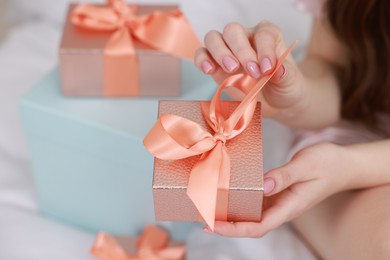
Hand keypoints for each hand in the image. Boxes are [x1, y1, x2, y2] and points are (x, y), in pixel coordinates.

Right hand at [194, 21, 305, 116]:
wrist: (275, 102)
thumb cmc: (283, 85)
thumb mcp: (290, 81)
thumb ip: (284, 73)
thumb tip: (277, 70)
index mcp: (267, 35)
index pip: (263, 34)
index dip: (264, 49)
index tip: (268, 68)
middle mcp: (245, 37)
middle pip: (233, 30)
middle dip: (240, 50)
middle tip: (251, 71)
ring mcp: (227, 50)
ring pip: (214, 38)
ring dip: (220, 52)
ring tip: (231, 69)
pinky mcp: (215, 64)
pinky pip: (202, 55)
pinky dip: (202, 60)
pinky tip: (208, 70)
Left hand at [205, 142, 349, 236]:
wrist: (344, 164)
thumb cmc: (328, 164)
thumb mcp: (307, 165)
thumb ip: (284, 176)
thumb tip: (262, 186)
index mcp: (290, 206)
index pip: (259, 226)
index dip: (234, 229)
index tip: (213, 224)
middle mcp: (283, 208)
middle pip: (251, 224)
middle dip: (226, 224)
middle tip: (201, 216)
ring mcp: (280, 201)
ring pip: (251, 214)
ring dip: (230, 214)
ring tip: (208, 207)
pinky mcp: (278, 192)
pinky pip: (256, 201)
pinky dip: (240, 200)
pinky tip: (227, 194)